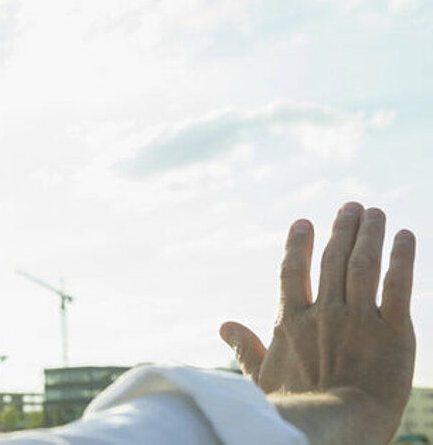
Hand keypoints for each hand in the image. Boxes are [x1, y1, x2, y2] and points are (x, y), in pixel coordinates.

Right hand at [220, 202, 415, 442]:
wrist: (336, 426)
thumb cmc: (296, 410)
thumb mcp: (263, 378)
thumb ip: (246, 348)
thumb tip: (224, 325)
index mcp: (292, 322)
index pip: (293, 272)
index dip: (298, 244)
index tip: (304, 221)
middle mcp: (325, 313)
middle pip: (332, 260)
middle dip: (342, 229)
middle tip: (351, 207)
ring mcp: (358, 319)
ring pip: (363, 264)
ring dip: (369, 234)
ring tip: (375, 212)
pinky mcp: (393, 330)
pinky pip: (398, 286)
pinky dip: (402, 258)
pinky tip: (405, 237)